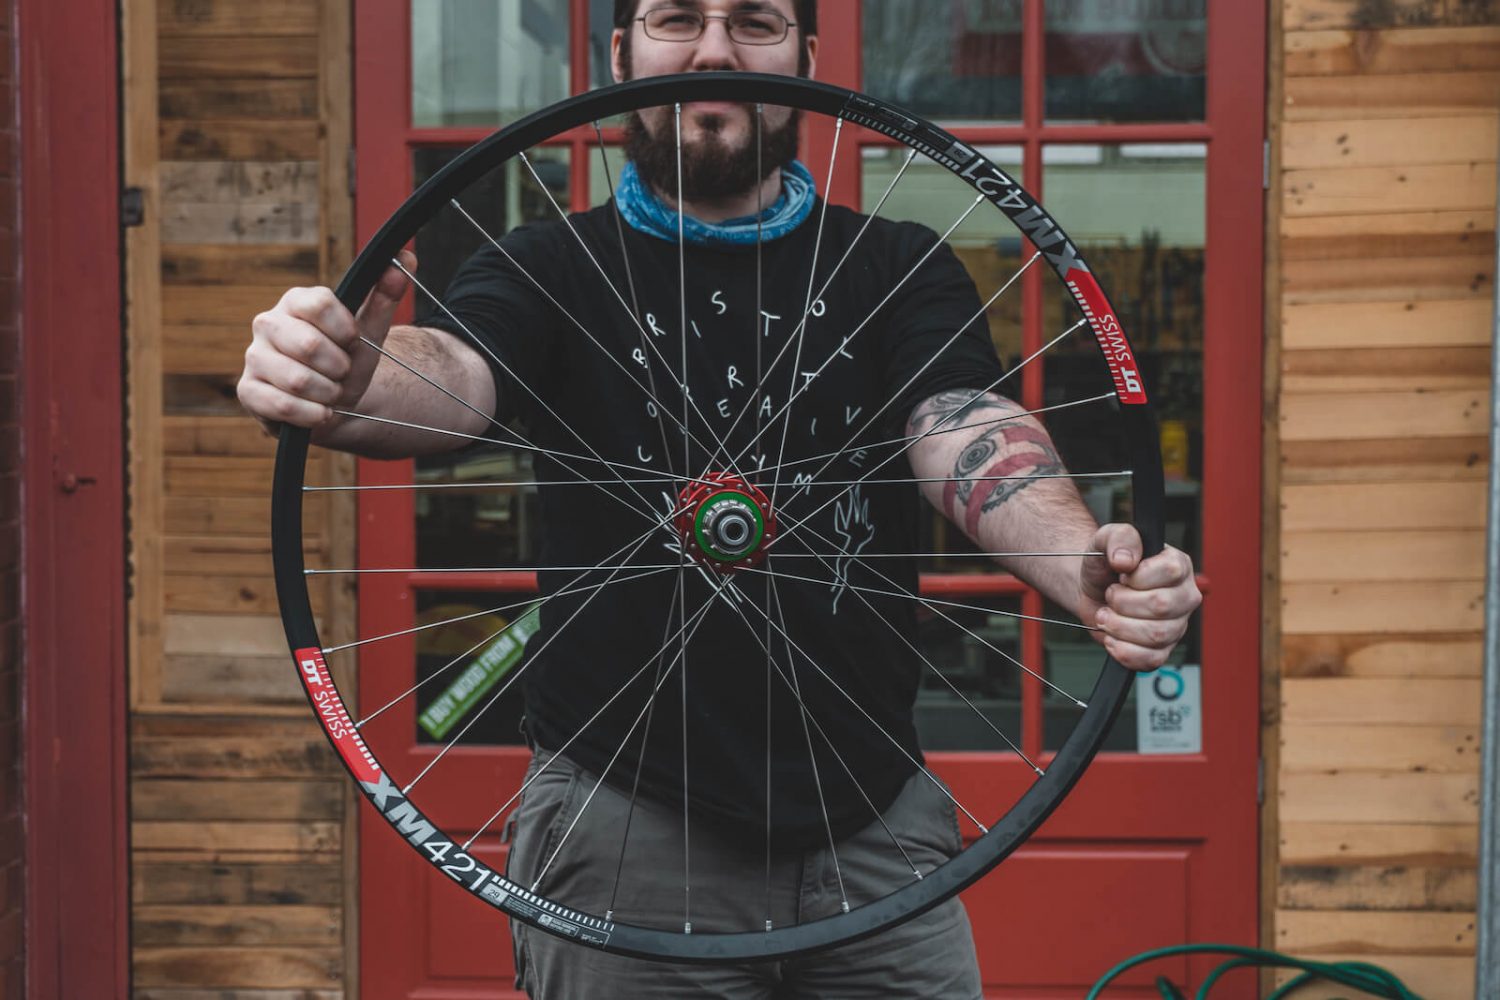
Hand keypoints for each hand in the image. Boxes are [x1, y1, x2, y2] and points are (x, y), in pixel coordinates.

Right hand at [237, 250, 415, 433]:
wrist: (333, 403)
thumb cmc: (346, 361)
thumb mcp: (368, 333)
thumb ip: (385, 298)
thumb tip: (406, 258)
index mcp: (296, 301)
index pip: (319, 303)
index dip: (345, 329)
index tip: (353, 341)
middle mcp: (268, 323)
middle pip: (309, 345)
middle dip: (339, 367)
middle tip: (342, 372)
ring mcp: (254, 357)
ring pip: (298, 380)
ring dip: (329, 393)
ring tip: (331, 392)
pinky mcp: (248, 391)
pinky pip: (283, 406)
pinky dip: (313, 414)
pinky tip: (321, 411)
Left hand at [1078, 523, 1200, 671]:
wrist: (1090, 590)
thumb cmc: (1104, 564)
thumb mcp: (1106, 539)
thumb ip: (1119, 537)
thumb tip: (1126, 560)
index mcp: (1178, 565)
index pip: (1170, 572)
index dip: (1137, 577)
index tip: (1122, 575)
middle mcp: (1184, 595)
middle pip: (1162, 607)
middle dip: (1123, 603)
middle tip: (1110, 596)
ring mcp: (1176, 625)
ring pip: (1156, 636)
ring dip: (1119, 627)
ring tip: (1106, 616)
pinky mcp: (1163, 649)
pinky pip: (1152, 660)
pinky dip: (1123, 651)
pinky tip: (1111, 637)